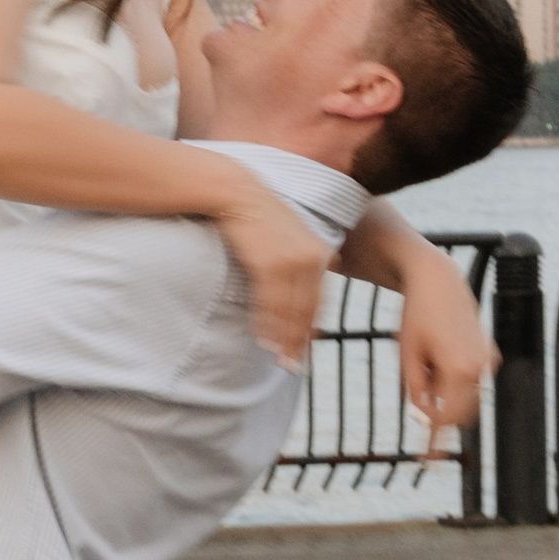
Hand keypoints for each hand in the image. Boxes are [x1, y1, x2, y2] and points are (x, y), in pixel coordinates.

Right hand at [213, 182, 332, 367]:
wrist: (237, 193)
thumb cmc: (259, 217)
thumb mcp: (290, 238)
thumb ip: (300, 262)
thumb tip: (296, 293)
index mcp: (321, 254)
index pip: (319, 302)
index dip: (311, 330)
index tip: (305, 351)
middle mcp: (312, 259)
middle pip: (307, 310)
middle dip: (299, 341)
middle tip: (293, 365)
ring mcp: (292, 261)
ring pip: (289, 310)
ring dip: (282, 338)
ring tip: (278, 359)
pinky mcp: (270, 263)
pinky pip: (269, 302)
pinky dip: (266, 324)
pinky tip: (262, 339)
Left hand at [395, 251, 495, 460]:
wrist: (438, 282)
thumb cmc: (416, 317)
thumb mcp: (408, 356)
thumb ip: (416, 391)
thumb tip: (426, 419)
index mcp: (458, 371)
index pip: (446, 419)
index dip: (434, 441)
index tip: (426, 462)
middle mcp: (479, 368)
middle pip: (460, 414)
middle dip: (440, 416)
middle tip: (419, 405)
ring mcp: (488, 361)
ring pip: (466, 398)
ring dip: (446, 396)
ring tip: (426, 362)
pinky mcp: (491, 354)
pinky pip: (471, 381)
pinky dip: (455, 382)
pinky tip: (438, 353)